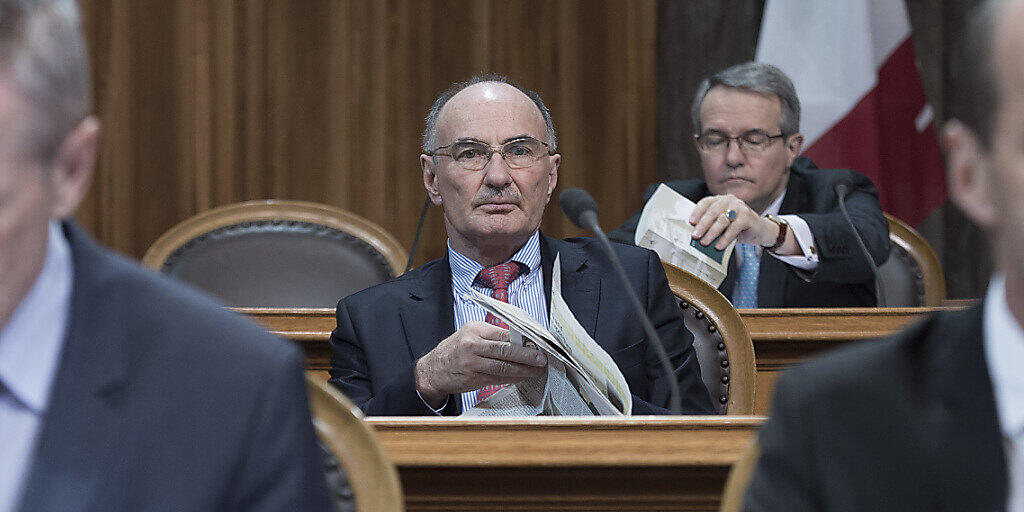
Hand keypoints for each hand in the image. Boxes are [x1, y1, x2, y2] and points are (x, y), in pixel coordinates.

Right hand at [415, 321, 547, 406]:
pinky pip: (498, 378)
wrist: (432, 370)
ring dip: (523, 370)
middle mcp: (472, 345)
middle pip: (505, 350)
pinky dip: (513, 378)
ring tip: (537, 371)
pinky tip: (522, 378)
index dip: (523, 339)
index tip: (538, 343)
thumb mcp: (470, 335)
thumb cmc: (454, 350)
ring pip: (503, 367)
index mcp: (474, 330)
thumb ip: (492, 337)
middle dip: (527, 355)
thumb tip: (520, 341)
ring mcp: (472, 363)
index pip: (503, 333)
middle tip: (542, 359)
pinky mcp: (474, 379)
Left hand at [689, 194, 777, 249]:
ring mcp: (739, 206)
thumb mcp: (722, 225)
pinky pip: (734, 228)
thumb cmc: (737, 228)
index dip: (697, 212)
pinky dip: (725, 238)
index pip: (705, 203)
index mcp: (720, 200)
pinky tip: (719, 246)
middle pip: (712, 212)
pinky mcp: (747, 216)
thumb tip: (696, 235)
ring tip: (705, 243)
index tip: (691, 223)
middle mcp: (729, 200)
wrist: (760, 230)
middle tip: (695, 236)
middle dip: (702, 225)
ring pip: (722, 220)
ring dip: (712, 233)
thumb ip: (711, 226)